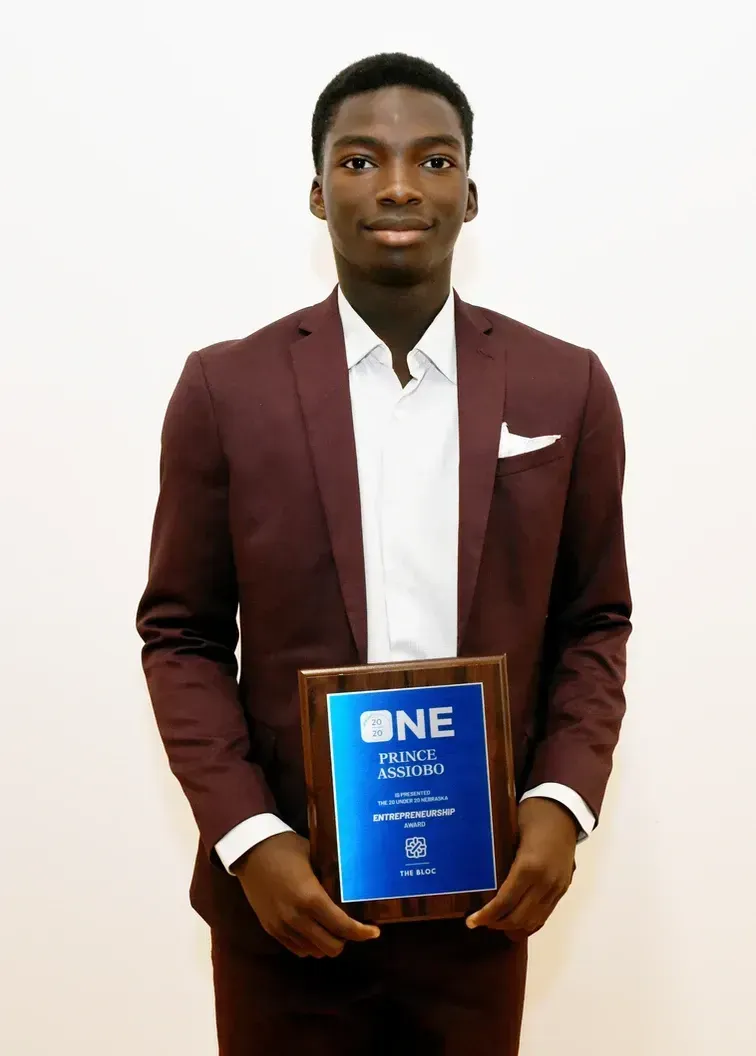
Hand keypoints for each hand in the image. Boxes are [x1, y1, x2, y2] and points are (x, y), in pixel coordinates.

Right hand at [233, 832, 379, 957]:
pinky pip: (296, 948)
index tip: (375, 932)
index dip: (362, 933)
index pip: (342, 926)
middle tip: (350, 926)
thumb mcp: (314, 857)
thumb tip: (353, 882)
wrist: (249, 851)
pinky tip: (314, 929)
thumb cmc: (285, 848)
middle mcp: (297, 918)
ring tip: (331, 927)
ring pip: (313, 951)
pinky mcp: (270, 929)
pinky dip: (309, 944)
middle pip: (330, 947)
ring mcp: (281, 926)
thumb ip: (331, 876)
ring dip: (326, 943)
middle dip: (345, 940)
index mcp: (311, 898)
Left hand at [466, 798, 578, 938]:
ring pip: (533, 920)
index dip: (486, 915)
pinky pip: (546, 913)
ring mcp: (557, 887)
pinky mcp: (563, 887)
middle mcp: (545, 882)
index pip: (505, 902)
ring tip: (495, 921)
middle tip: (480, 921)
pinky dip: (529, 921)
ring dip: (513, 925)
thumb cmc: (532, 815)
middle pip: (519, 917)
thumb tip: (478, 876)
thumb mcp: (510, 832)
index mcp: (529, 867)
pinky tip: (515, 920)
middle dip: (497, 923)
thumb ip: (499, 857)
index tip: (471, 921)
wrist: (564, 808)